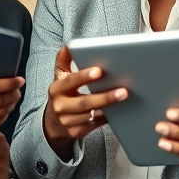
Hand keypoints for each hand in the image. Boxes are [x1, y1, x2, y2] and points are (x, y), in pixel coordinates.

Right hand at [42, 46, 127, 160]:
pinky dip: (107, 118)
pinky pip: (95, 125)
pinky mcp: (76, 132)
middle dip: (105, 97)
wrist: (53, 122)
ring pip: (91, 115)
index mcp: (56, 89)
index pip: (70, 81)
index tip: (100, 71)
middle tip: (124, 90)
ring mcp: (67, 121)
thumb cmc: (63, 93)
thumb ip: (64, 60)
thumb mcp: (60, 76)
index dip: (84, 76)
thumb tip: (69, 45)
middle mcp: (60, 106)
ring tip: (125, 100)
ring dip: (109, 108)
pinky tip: (120, 111)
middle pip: (84, 102)